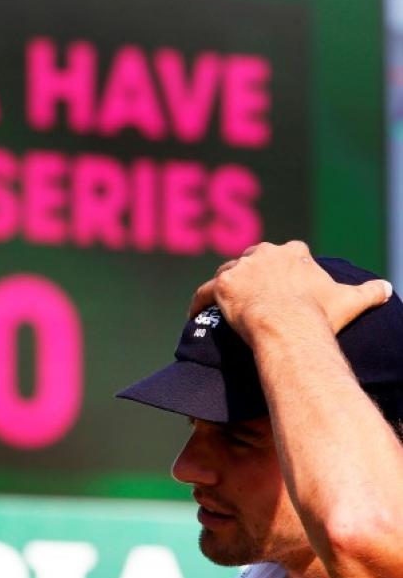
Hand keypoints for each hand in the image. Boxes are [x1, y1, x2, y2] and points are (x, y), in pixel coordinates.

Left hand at [188, 241, 391, 345]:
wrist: (289, 326)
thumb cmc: (318, 314)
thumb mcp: (349, 299)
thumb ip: (368, 291)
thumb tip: (387, 287)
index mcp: (292, 252)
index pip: (287, 251)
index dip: (285, 265)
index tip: (284, 280)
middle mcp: (263, 253)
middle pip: (252, 258)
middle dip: (252, 271)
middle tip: (251, 293)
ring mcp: (240, 268)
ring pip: (228, 273)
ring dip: (226, 285)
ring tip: (224, 303)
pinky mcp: (221, 286)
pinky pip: (204, 292)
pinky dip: (198, 303)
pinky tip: (193, 314)